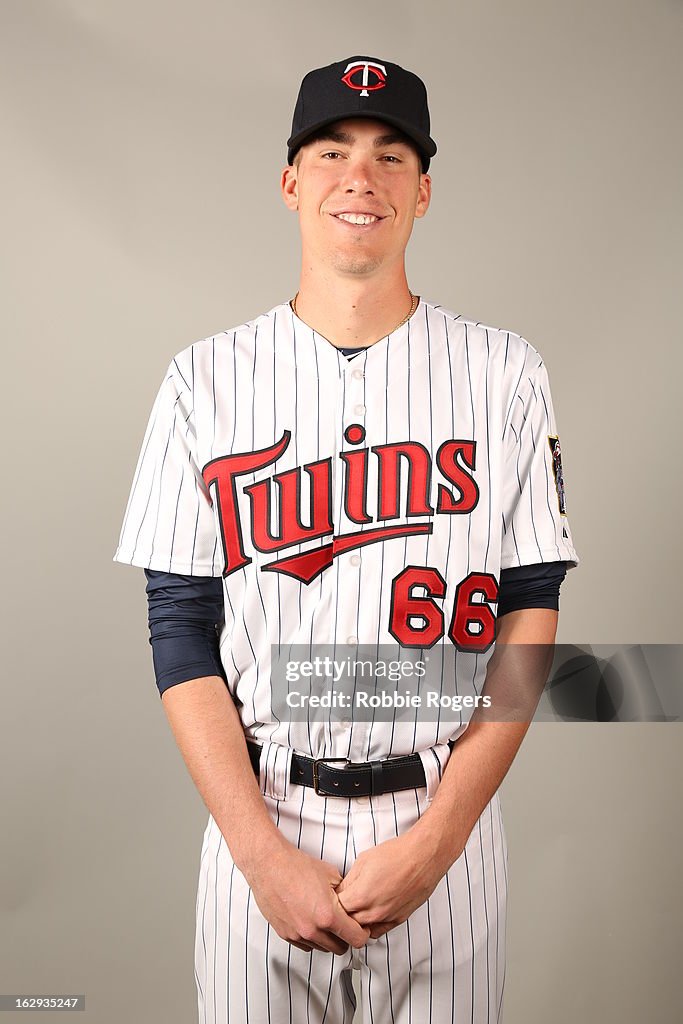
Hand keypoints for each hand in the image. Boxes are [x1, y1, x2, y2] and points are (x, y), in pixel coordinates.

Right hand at [241, 836, 370, 953]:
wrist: (269, 865)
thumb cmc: (296, 866)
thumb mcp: (331, 874)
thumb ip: (344, 893)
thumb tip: (352, 903)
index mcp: (328, 915)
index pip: (356, 939)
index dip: (362, 932)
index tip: (360, 927)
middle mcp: (312, 930)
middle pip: (340, 948)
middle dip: (345, 937)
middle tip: (344, 924)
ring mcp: (298, 934)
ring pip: (322, 948)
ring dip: (327, 938)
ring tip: (325, 920)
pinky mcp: (285, 934)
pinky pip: (305, 945)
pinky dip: (311, 938)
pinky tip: (310, 921)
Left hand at [334, 832, 447, 938]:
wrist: (423, 856)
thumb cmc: (396, 854)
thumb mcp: (363, 861)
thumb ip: (349, 881)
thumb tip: (342, 891)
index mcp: (360, 897)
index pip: (335, 910)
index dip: (332, 902)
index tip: (333, 897)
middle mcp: (373, 912)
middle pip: (347, 923)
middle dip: (342, 914)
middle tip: (343, 903)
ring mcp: (386, 918)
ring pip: (362, 930)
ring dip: (356, 922)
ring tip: (356, 908)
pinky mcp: (398, 919)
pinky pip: (378, 931)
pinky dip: (371, 926)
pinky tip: (370, 914)